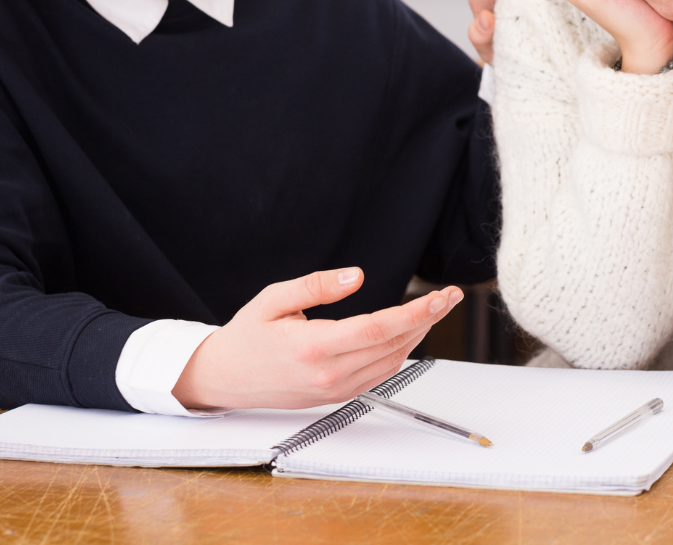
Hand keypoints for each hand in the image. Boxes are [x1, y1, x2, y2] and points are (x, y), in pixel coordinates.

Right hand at [173, 267, 461, 409]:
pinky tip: (407, 333)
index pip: (378, 329)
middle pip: (392, 347)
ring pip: (390, 363)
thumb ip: (317, 286)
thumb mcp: (274, 299)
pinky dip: (399, 352)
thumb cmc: (246, 336)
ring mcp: (332, 390)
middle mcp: (327, 375)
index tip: (440, 297)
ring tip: (433, 310)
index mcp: (312, 348)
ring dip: (417, 336)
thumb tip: (357, 276)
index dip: (415, 313)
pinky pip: (377, 375)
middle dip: (427, 320)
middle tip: (449, 297)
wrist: (223, 379)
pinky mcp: (334, 396)